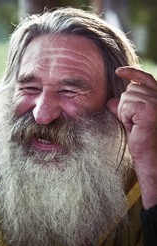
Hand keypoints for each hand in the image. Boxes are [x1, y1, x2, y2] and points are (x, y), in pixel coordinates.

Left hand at [107, 66, 156, 208]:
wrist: (149, 156)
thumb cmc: (142, 140)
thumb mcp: (130, 120)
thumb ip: (123, 108)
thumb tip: (111, 101)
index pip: (144, 78)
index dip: (131, 73)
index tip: (118, 71)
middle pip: (129, 90)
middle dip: (125, 106)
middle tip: (134, 123)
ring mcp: (156, 102)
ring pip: (126, 97)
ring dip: (125, 113)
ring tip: (136, 126)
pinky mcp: (149, 109)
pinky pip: (125, 105)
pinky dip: (125, 116)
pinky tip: (135, 126)